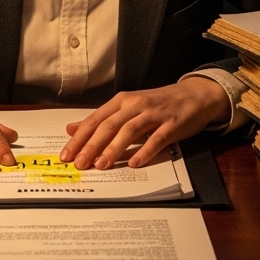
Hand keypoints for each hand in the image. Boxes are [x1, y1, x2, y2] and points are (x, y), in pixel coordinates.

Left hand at [59, 77, 229, 169]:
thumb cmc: (157, 103)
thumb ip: (101, 119)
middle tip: (80, 164)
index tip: (66, 154)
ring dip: (114, 149)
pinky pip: (156, 139)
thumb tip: (72, 129)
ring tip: (101, 165)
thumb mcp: (127, 107)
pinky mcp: (172, 124)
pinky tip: (135, 163)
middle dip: (92, 146)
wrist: (193, 95)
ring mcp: (154, 114)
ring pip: (129, 131)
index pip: (95, 120)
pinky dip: (145, 151)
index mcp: (122, 101)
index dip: (79, 138)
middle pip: (109, 125)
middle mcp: (135, 105)